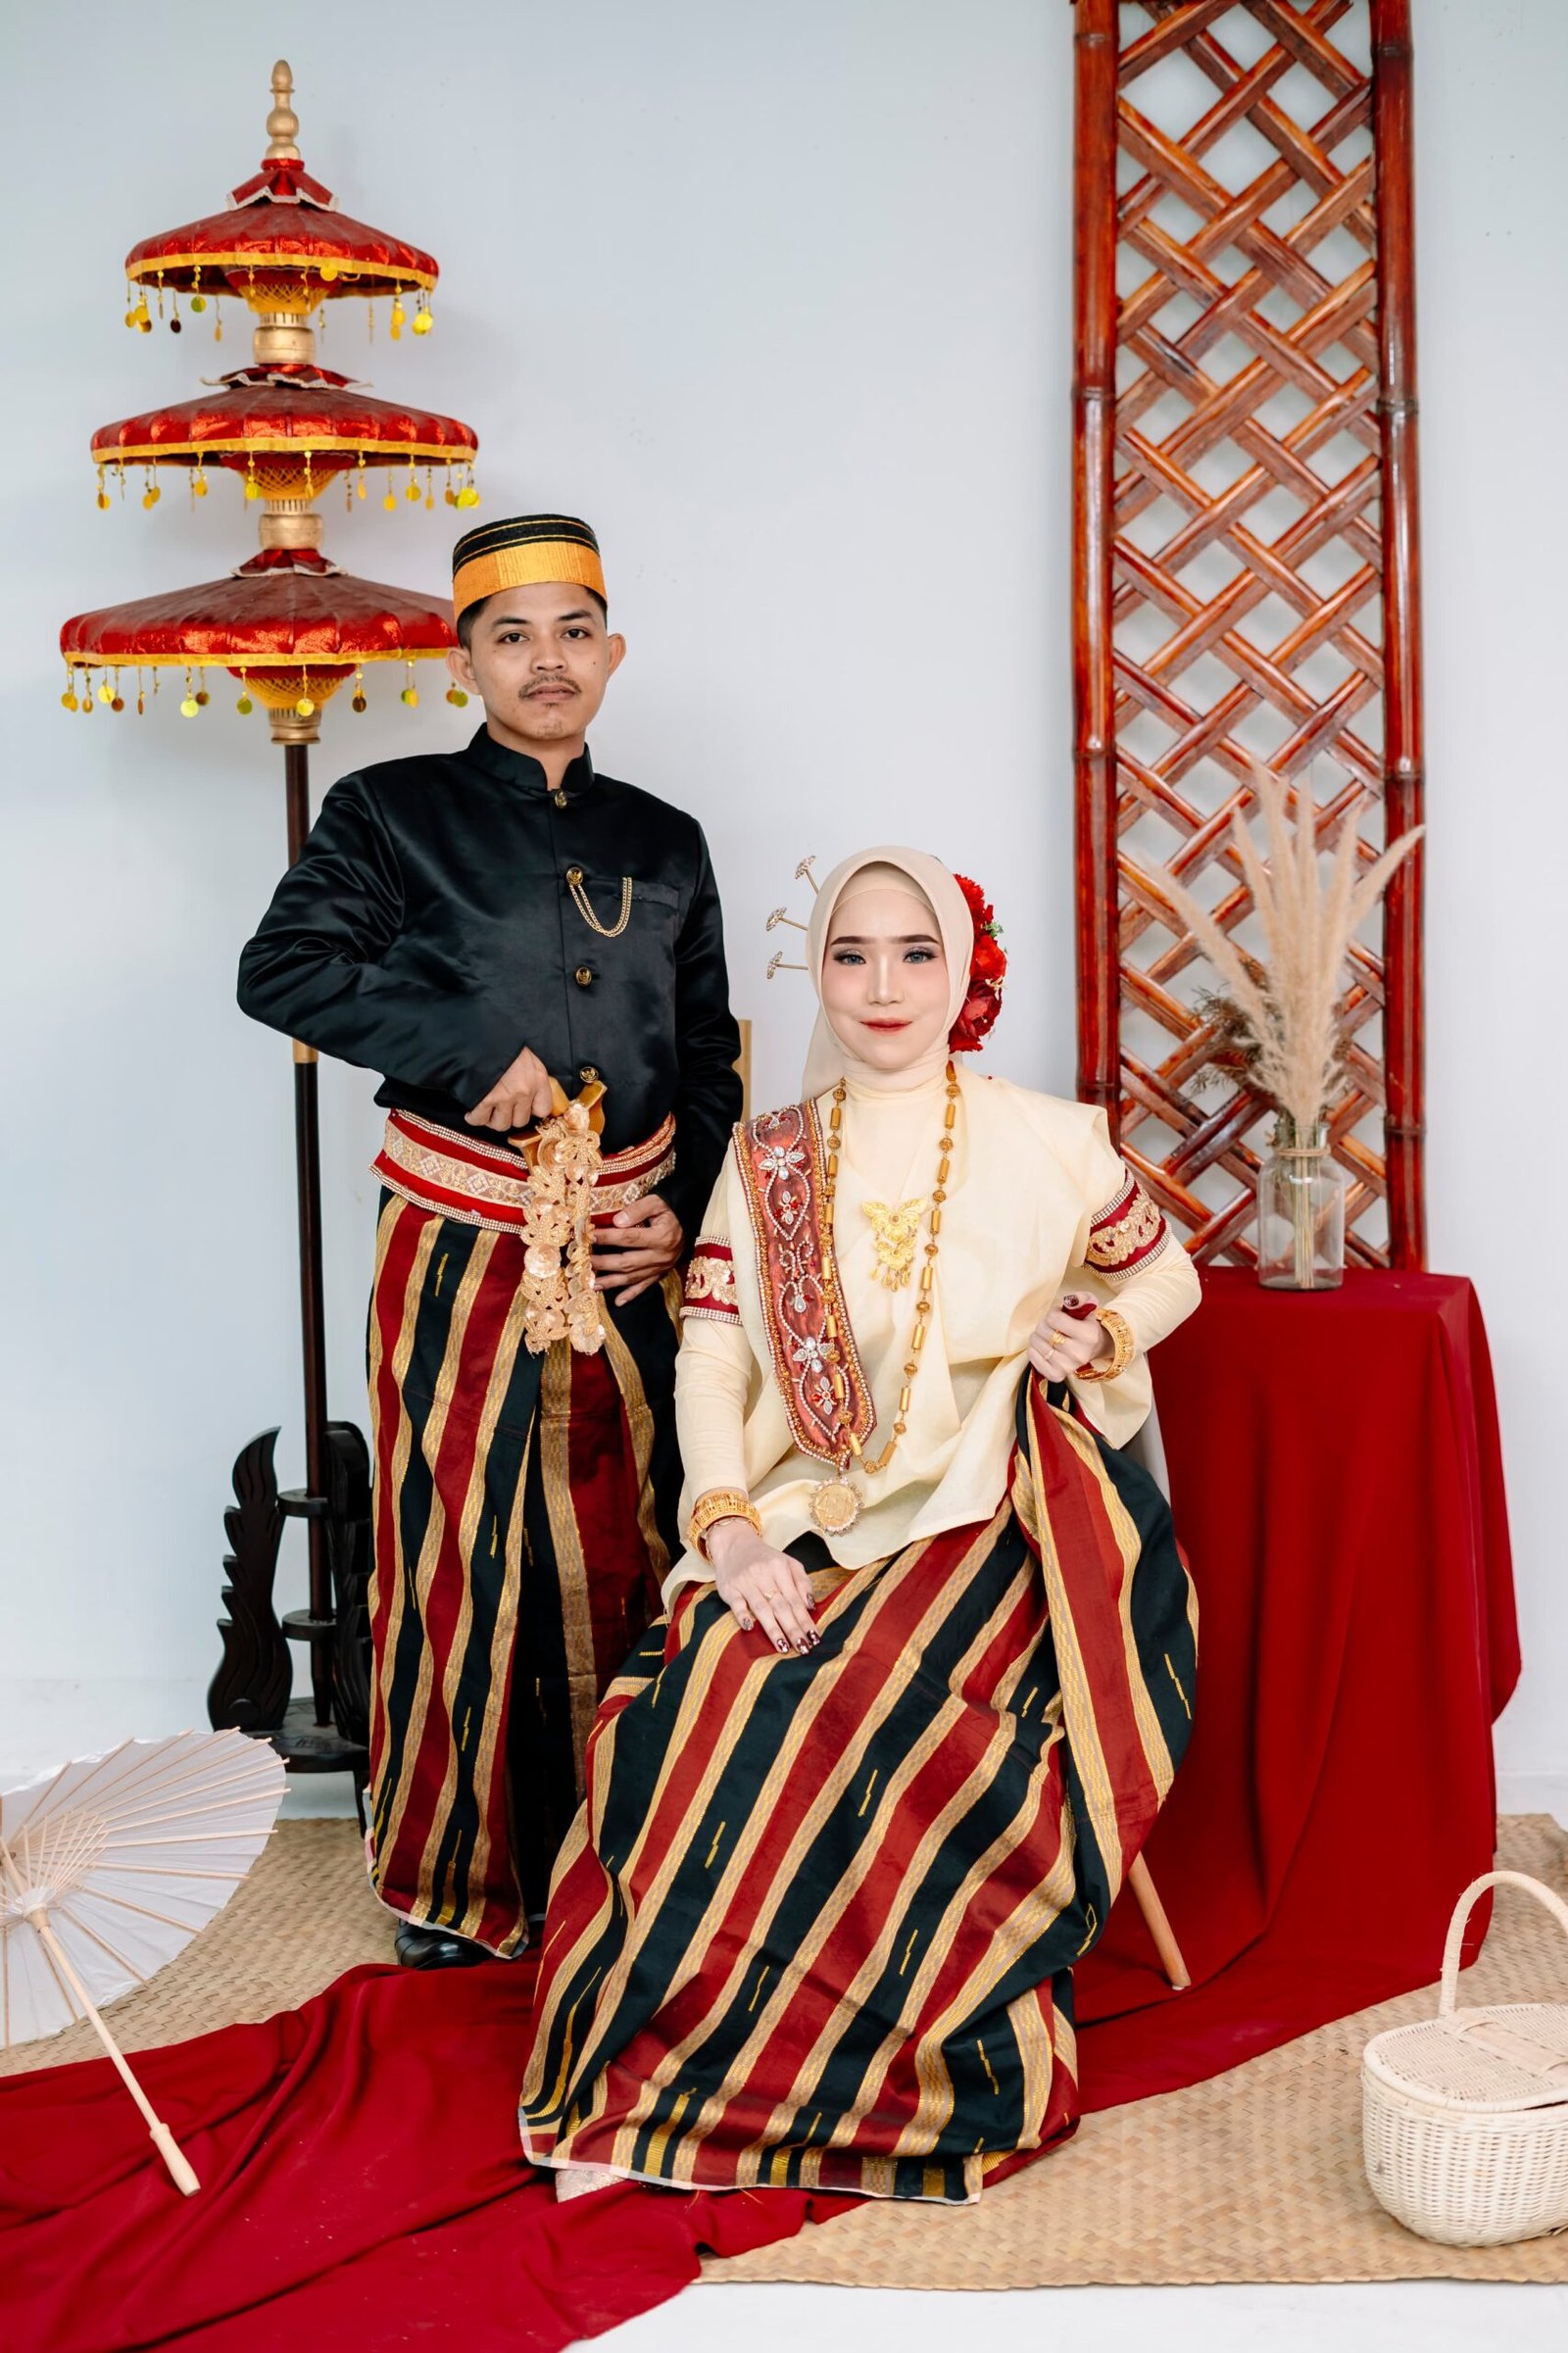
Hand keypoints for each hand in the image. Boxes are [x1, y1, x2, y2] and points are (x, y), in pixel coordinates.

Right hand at [466, 1045, 553, 1131]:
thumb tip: (528, 1095)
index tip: (521, 1107)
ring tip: (486, 1108)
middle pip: (520, 1121)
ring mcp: (505, 1097)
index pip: (543, 1109)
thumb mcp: (525, 1056)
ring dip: (491, 1119)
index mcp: (537, 1078)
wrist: (477, 1033)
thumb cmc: (500, 1041)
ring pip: (501, 1124)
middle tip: (499, 1107)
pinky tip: (473, 1110)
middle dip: (509, 1116)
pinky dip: (474, 1117)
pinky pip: (480, 1120)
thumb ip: (530, 1076)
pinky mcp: (485, 1099)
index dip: (530, 1110)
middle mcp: (525, 1090)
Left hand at [591, 1193, 683, 1304]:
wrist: (688, 1220)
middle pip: (627, 1262)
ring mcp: (661, 1267)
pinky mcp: (661, 1273)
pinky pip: (645, 1286)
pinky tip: (618, 1301)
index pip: (628, 1238)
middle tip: (583, 1263)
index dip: (608, 1237)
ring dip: (611, 1282)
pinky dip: (631, 1294)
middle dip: (603, 1263)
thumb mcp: (657, 1203)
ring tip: (591, 1284)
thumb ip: (637, 1210)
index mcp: (661, 1237)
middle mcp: (661, 1256)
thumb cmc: (670, 1210)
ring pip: (632, 1277)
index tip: (589, 1236)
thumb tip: (616, 1221)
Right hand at [705, 1519, 818, 1653]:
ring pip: (761, 1608)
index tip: (814, 1638)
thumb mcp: (788, 1563)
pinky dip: (743, 1615)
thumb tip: (811, 1605)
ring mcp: (745, 1582)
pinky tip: (750, 1628)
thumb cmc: (765, 1559)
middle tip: (803, 1648)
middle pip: (781, 1606)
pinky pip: (737, 1604)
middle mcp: (763, 1575)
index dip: (805, 1620)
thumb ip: (802, 1582)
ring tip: (784, 1647)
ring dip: (773, 1629)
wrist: (734, 1544)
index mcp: (780, 1568)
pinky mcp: (729, 1589)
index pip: (795, 1600)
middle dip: (793, 1629)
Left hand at [1028, 1290, 1114, 1382]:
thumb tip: (1068, 1301)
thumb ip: (1080, 1298)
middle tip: (1052, 1326)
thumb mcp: (1089, 1305)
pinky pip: (1032, 1357)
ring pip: (1036, 1343)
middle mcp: (1079, 1353)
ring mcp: (1067, 1367)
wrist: (1092, 1347)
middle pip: (1043, 1330)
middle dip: (1044, 1324)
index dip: (1053, 1313)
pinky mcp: (1056, 1375)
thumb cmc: (1086, 1324)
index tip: (1059, 1315)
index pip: (1054, 1318)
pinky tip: (1044, 1346)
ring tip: (1048, 1335)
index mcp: (1089, 1335)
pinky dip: (1033, 1349)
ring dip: (1037, 1335)